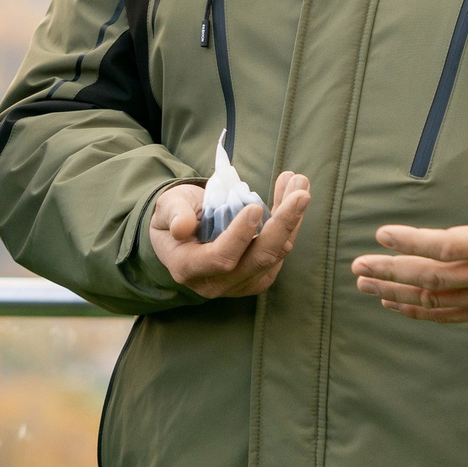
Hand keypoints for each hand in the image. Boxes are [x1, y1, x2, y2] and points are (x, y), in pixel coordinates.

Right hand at [150, 171, 311, 297]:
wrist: (184, 231)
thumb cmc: (174, 215)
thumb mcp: (167, 207)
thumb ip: (174, 214)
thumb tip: (181, 228)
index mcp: (188, 268)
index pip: (221, 258)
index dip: (239, 235)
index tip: (254, 207)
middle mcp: (216, 283)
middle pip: (258, 259)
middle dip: (282, 226)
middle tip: (300, 194)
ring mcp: (240, 283)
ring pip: (276, 253)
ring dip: (291, 217)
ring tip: (298, 183)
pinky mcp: (258, 276)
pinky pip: (280, 250)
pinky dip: (290, 222)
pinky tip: (292, 194)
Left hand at [355, 145, 467, 323]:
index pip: (451, 246)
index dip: (414, 241)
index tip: (382, 233)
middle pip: (436, 278)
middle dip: (393, 271)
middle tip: (358, 262)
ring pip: (437, 301)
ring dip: (396, 292)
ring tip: (364, 282)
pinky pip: (449, 316)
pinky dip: (417, 311)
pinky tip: (391, 301)